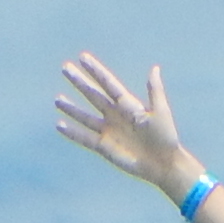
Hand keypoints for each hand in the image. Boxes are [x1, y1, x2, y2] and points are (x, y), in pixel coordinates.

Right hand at [54, 51, 195, 195]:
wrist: (163, 164)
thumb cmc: (165, 137)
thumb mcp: (161, 111)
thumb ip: (154, 91)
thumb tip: (154, 68)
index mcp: (128, 105)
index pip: (108, 84)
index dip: (96, 71)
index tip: (83, 57)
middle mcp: (115, 115)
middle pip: (93, 95)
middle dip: (79, 82)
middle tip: (65, 68)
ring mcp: (108, 131)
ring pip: (85, 116)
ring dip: (71, 108)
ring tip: (57, 99)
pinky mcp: (104, 147)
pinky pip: (84, 138)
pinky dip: (72, 132)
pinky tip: (59, 125)